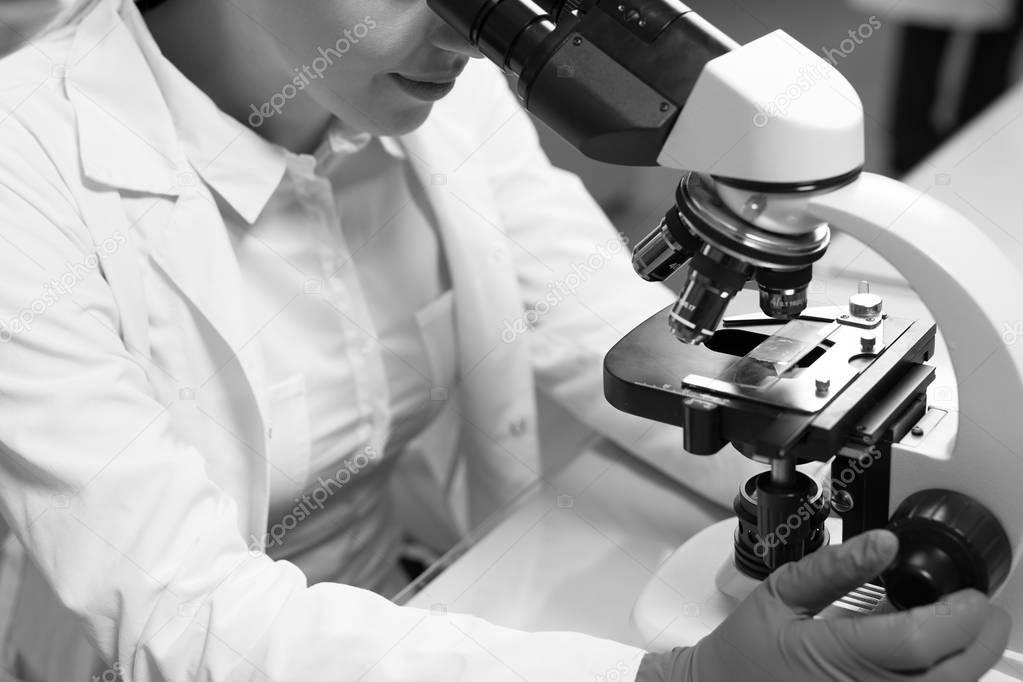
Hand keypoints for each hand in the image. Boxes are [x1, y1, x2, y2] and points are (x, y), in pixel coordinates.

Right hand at [638, 530, 1010, 681]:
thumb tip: (883, 542)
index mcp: (831, 656)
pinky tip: (932, 656)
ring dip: (966, 663)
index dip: (958, 616)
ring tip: (961, 630)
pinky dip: (939, 677)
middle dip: (980, 641)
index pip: (916, 640)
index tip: (972, 594)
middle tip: (984, 611)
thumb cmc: (746, 649)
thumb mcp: (780, 593)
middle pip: (948, 676)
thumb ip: (834, 567)